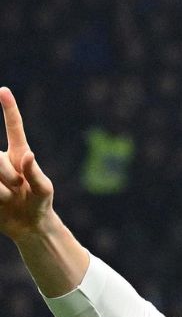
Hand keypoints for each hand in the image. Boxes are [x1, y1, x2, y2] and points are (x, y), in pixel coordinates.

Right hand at [0, 87, 53, 241]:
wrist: (28, 225)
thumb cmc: (40, 204)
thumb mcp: (44, 191)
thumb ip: (36, 174)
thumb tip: (29, 156)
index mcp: (19, 154)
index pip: (14, 129)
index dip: (9, 110)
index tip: (4, 91)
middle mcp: (2, 159)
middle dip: (6, 176)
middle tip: (16, 189)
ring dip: (0, 191)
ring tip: (9, 198)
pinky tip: (2, 201)